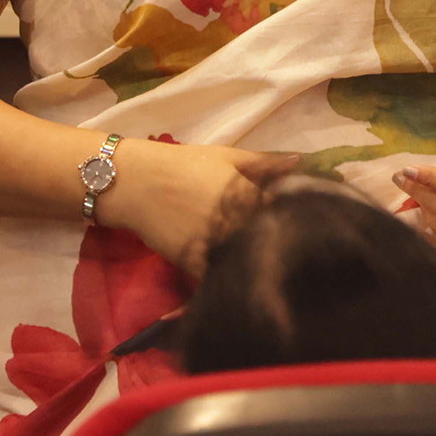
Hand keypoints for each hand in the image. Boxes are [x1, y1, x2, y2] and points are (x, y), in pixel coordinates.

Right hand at [100, 137, 298, 276]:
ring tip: (258, 266)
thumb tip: (300, 162)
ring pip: (244, 262)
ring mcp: (215, 245)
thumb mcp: (225, 156)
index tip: (290, 223)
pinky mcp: (195, 264)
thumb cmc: (182, 163)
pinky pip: (217, 278)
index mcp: (248, 195)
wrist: (135, 182)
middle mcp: (235, 223)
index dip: (287, 220)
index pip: (282, 213)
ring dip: (250, 264)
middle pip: (266, 242)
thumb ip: (263, 162)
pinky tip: (230, 279)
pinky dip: (225, 279)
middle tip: (278, 250)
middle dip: (272, 246)